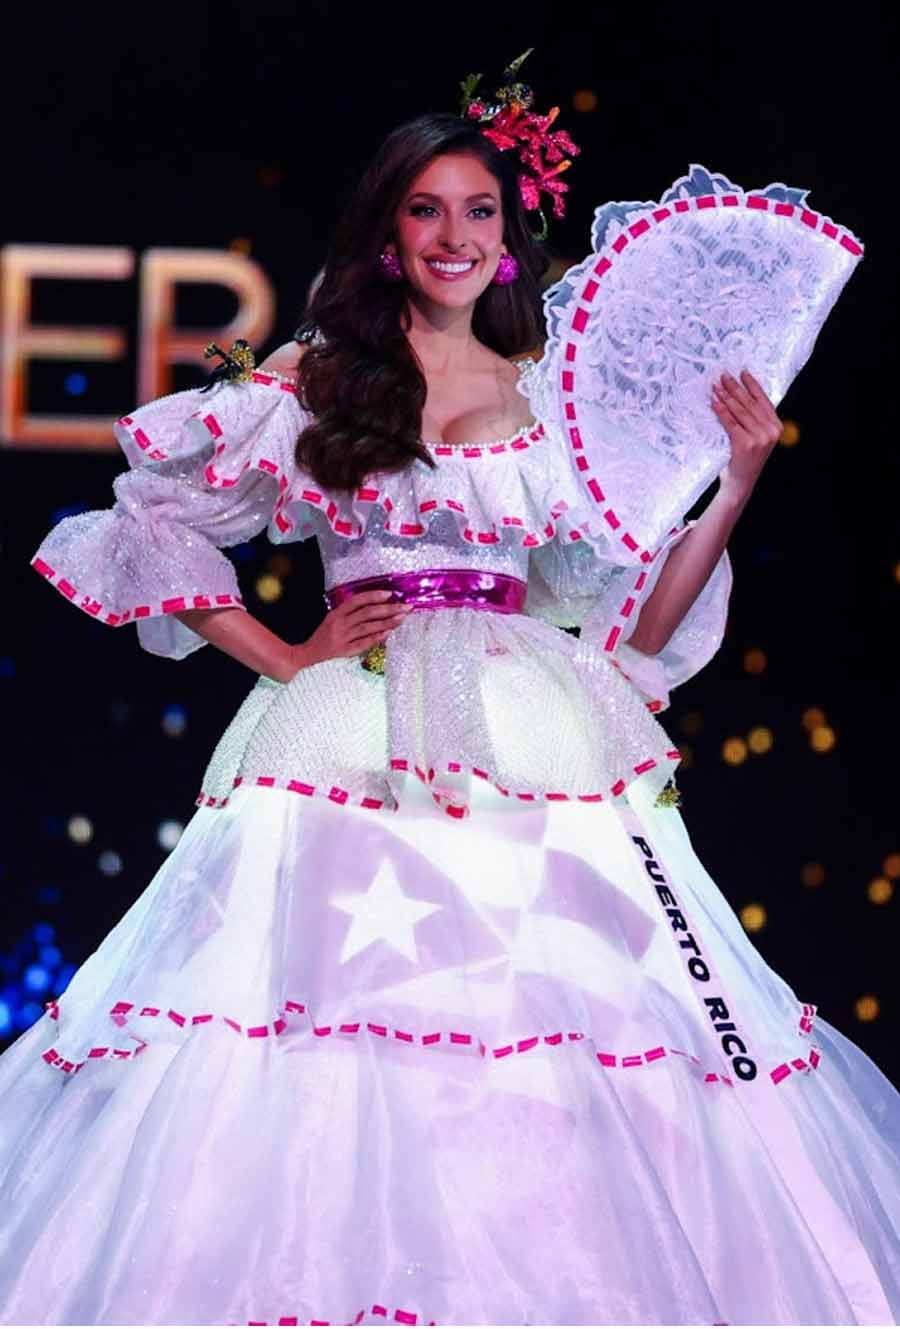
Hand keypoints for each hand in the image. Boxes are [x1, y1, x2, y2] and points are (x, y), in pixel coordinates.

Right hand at [296, 589, 409, 670]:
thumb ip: (350, 613)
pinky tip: (389, 632)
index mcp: (336, 613)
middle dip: (388, 609)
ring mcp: (343, 638)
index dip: (374, 596)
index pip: (358, 601)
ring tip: (402, 618)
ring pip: (368, 627)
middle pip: (367, 613)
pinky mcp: (345, 650)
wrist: (308, 653)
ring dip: (387, 622)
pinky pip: (364, 643)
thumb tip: (375, 606)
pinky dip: (377, 637)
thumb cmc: (323, 634)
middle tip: (405, 606)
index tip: (390, 594)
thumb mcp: (332, 618)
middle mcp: (340, 624)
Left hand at [712, 370, 782, 497]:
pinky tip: (714, 402)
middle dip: (734, 388)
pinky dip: (721, 411)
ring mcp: (760, 438)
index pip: (763, 400)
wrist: (740, 482)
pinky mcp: (746, 444)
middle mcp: (771, 431)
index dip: (752, 385)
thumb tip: (737, 395)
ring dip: (726, 396)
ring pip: (739, 411)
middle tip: (722, 376)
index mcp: (777, 426)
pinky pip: (730, 423)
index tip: (741, 372)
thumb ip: (754, 420)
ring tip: (715, 387)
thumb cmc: (744, 458)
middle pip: (749, 404)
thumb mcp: (756, 437)